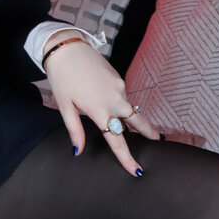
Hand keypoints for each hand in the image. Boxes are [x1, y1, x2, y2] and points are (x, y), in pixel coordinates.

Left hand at [44, 33, 158, 175]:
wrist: (67, 48)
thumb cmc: (62, 78)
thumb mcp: (64, 107)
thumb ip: (74, 130)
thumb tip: (78, 151)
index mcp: (99, 110)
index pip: (116, 140)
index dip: (126, 158)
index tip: (136, 170)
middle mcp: (114, 100)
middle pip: (138, 122)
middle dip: (148, 133)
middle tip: (157, 143)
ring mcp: (119, 88)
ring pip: (129, 109)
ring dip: (131, 118)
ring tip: (130, 125)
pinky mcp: (119, 78)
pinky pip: (123, 96)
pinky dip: (119, 103)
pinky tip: (105, 99)